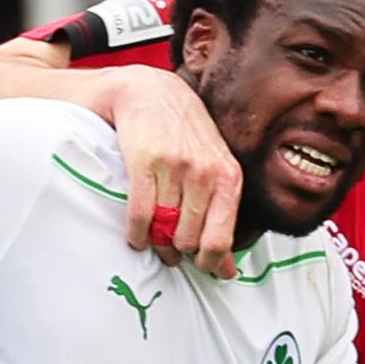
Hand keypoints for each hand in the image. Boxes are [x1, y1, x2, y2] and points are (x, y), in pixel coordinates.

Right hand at [85, 64, 246, 276]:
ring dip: (156, 245)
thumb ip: (222, 217)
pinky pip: (140, 215)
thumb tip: (228, 270)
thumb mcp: (215, 170)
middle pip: (189, 239)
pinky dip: (136, 233)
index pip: (220, 238)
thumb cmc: (186, 136)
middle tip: (170, 252)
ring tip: (153, 243)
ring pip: (165, 230)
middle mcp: (205, 172)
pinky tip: (136, 235)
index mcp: (228, 177)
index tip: (199, 267)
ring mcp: (175, 167)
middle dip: (178, 253)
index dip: (208, 262)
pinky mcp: (145, 163)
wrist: (150, 93)